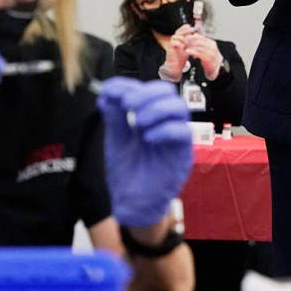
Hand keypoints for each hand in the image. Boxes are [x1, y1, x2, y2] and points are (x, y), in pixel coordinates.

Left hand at [97, 77, 192, 226]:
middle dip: (145, 94)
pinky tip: (146, 138)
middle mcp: (165, 124)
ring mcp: (175, 139)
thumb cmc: (127, 174)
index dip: (129, 85)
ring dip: (155, 109)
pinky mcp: (182, 156)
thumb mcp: (117, 140)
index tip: (110, 91)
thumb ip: (114, 116)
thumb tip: (108, 92)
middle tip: (127, 106)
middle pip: (168, 93)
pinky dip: (163, 130)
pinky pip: (183, 133)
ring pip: (179, 109)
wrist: (130, 204)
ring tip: (136, 121)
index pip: (148, 90)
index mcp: (150, 117)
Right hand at [161, 25, 193, 79]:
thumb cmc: (181, 58)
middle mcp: (174, 41)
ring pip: (175, 36)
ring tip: (188, 38)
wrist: (175, 67)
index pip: (181, 30)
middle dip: (185, 30)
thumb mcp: (187, 49)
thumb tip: (197, 36)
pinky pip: (173, 43)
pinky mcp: (169, 49)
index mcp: (178, 39)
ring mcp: (171, 44)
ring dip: (182, 36)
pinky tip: (183, 45)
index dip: (185, 28)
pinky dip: (178, 43)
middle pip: (178, 32)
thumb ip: (190, 43)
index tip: (192, 27)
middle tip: (192, 29)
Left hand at [184, 33, 223, 79]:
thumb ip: (201, 42)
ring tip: (184, 47)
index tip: (185, 37)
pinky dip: (192, 51)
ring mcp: (211, 53)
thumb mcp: (206, 49)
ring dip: (190, 46)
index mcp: (211, 43)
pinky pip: (199, 53)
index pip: (201, 37)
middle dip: (190, 41)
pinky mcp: (209, 59)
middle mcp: (212, 47)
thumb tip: (195, 34)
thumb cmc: (209, 58)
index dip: (192, 37)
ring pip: (199, 47)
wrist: (215, 69)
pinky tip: (187, 51)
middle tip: (184, 42)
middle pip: (199, 41)